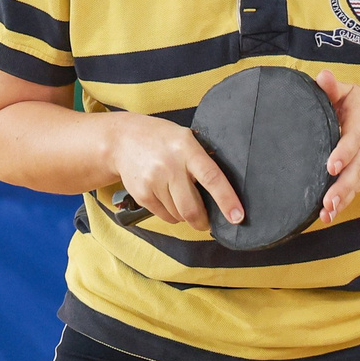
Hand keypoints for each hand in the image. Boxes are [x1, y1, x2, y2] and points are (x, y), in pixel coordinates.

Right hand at [105, 111, 240, 229]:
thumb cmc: (160, 139)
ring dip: (184, 214)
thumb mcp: (185, 138)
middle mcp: (170, 165)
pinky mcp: (142, 194)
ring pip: (178, 215)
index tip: (237, 217)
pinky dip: (171, 214)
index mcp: (187, 149)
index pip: (211, 178)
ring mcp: (153, 181)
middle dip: (203, 221)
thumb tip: (225, 190)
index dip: (226, 200)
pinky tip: (166, 197)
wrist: (122, 140)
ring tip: (179, 196)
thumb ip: (202, 159)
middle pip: (191, 208)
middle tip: (207, 222)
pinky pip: (164, 216)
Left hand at [314, 68, 359, 224]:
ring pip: (356, 184)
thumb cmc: (357, 103)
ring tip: (326, 213)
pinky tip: (328, 217)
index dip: (343, 154)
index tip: (331, 166)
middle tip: (328, 202)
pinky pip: (354, 190)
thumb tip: (321, 76)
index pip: (352, 141)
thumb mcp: (348, 91)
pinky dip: (342, 204)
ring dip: (342, 200)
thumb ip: (333, 87)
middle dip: (342, 187)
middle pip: (356, 170)